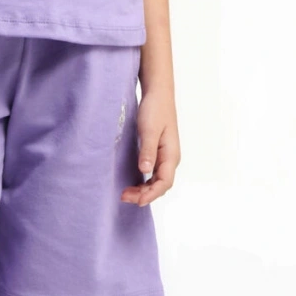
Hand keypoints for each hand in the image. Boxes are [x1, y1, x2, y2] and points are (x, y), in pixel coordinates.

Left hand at [120, 88, 179, 204]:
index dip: (151, 194)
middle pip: (160, 185)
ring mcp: (164, 156)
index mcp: (171, 155)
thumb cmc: (155, 109)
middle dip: (144, 194)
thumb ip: (148, 150)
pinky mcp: (157, 153)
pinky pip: (152, 173)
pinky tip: (132, 183)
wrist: (157, 94)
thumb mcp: (149, 130)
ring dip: (143, 189)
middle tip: (124, 197)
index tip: (137, 201)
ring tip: (125, 193)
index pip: (164, 182)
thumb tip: (145, 170)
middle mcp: (170, 158)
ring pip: (156, 181)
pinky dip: (143, 182)